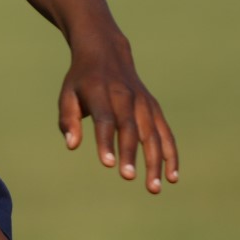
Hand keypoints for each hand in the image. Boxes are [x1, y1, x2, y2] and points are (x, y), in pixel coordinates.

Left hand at [58, 32, 178, 193]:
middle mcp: (125, 96)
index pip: (105, 119)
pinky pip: (165, 132)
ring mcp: (142, 102)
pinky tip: (172, 176)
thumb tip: (72, 145)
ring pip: (152, 134)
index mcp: (100, 92)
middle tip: (128, 177)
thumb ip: (68, 119)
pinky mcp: (153, 107)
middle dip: (130, 153)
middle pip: (130, 128)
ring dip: (155, 161)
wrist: (106, 52)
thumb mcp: (67, 93)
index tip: (109, 164)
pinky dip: (170, 153)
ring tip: (153, 188)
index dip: (107, 141)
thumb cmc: (82, 79)